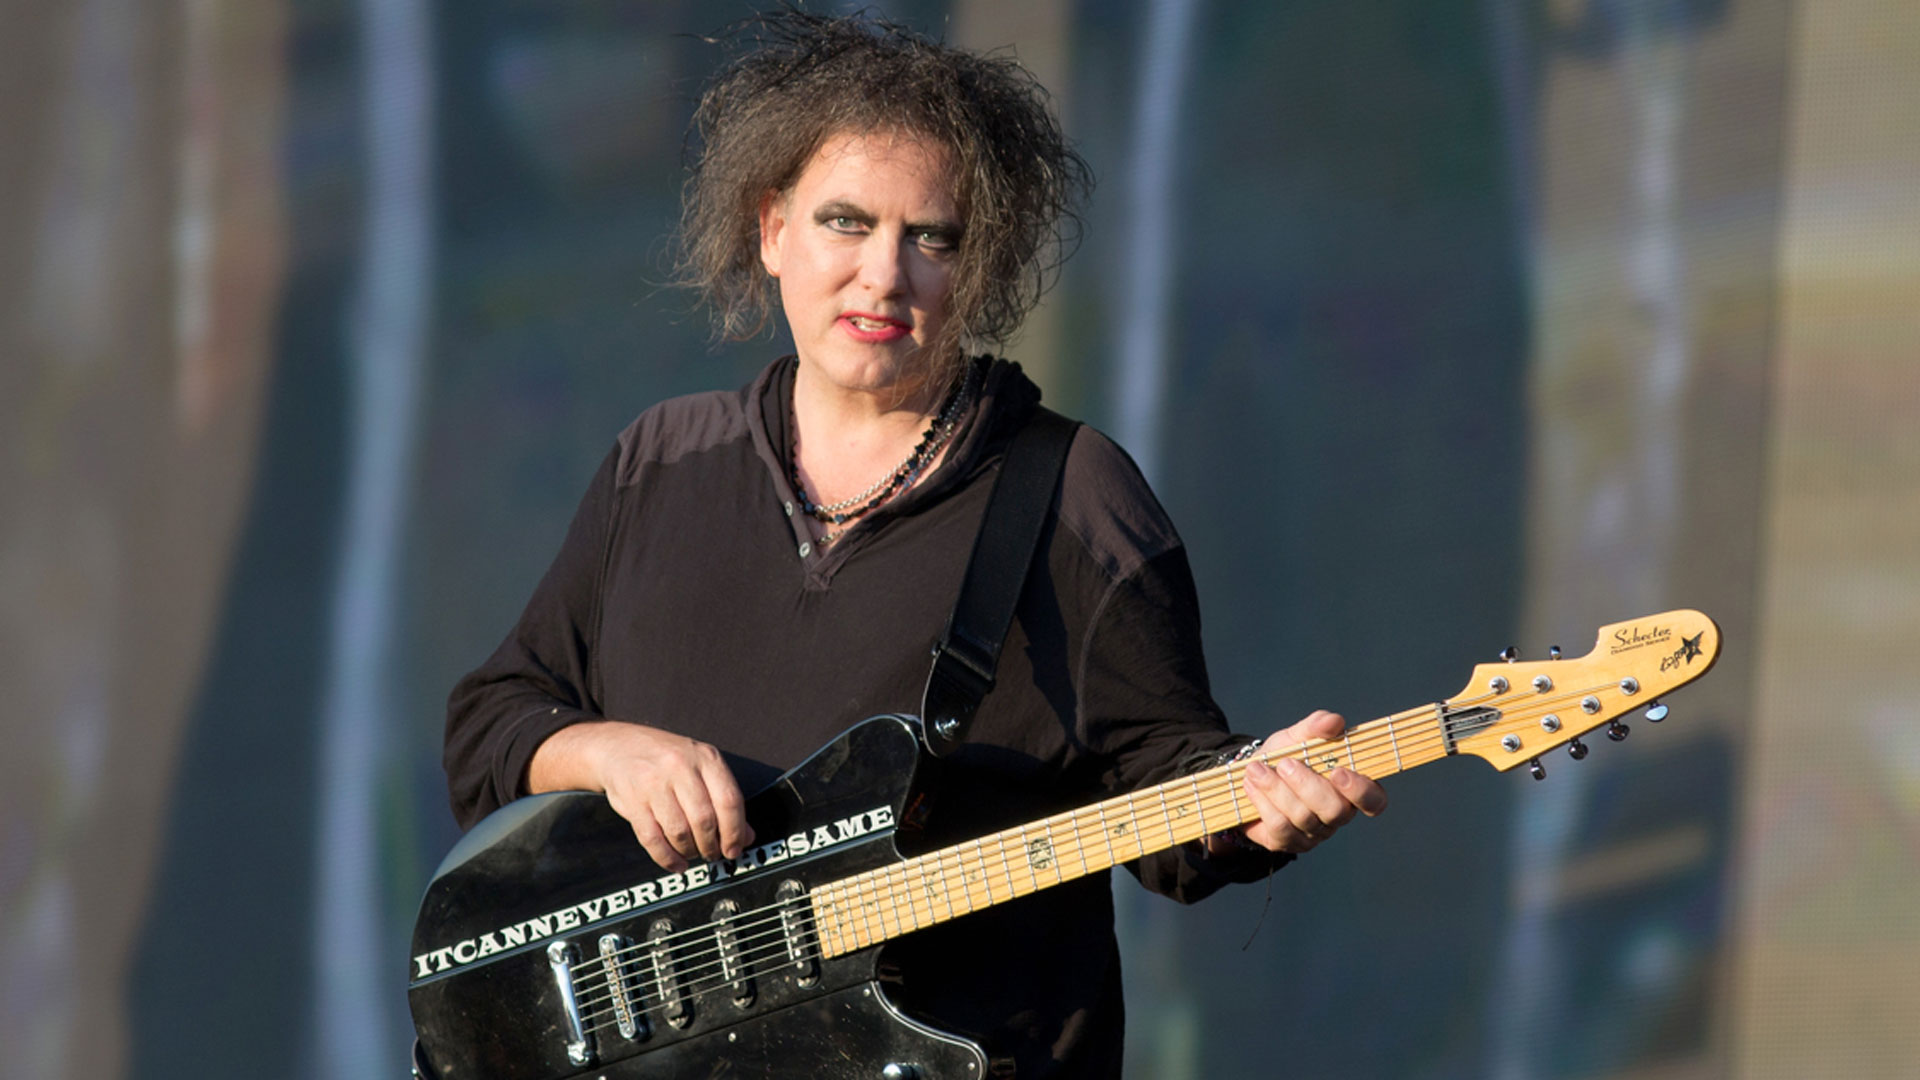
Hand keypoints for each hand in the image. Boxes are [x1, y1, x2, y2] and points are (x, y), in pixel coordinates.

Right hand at [529, 720, 753, 870]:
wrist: (616, 746)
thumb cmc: (665, 758)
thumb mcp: (700, 766)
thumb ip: (723, 798)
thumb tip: (746, 836)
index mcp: (705, 757)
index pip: (729, 800)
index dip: (735, 831)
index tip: (735, 849)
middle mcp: (680, 767)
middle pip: (705, 819)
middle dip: (711, 845)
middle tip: (713, 854)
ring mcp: (654, 783)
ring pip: (680, 831)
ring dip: (690, 851)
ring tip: (693, 853)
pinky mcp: (632, 801)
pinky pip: (653, 839)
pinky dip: (667, 857)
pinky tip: (676, 863)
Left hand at [1221, 710, 1387, 855]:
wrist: (1250, 776)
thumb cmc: (1284, 756)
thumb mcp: (1297, 736)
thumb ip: (1315, 727)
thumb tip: (1334, 721)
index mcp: (1350, 788)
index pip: (1374, 800)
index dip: (1361, 791)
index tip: (1337, 771)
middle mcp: (1338, 815)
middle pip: (1335, 811)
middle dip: (1307, 786)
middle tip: (1285, 764)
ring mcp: (1314, 832)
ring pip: (1303, 818)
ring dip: (1276, 789)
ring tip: (1256, 769)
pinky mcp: (1288, 842)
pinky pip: (1279, 827)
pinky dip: (1262, 801)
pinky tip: (1251, 784)